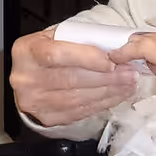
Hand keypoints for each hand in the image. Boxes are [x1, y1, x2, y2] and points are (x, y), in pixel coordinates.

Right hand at [10, 27, 139, 127]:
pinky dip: (101, 104)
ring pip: (77, 98)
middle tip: (129, 73)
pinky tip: (115, 96)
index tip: (111, 61)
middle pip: (70, 79)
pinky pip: (79, 112)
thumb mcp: (54, 37)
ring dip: (108, 92)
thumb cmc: (45, 54)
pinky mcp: (46, 117)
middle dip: (106, 77)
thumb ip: (77, 39)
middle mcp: (26, 78)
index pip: (56, 55)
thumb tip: (113, 47)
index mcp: (27, 51)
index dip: (85, 58)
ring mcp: (34, 101)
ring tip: (127, 84)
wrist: (27, 79)